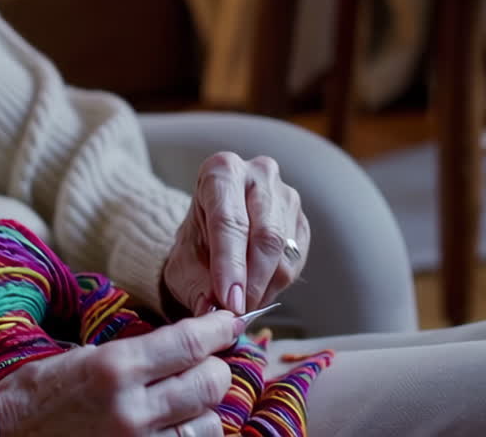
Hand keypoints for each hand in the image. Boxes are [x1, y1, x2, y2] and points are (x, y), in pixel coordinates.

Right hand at [0, 311, 239, 436]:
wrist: (6, 436)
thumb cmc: (40, 393)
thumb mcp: (87, 357)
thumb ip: (140, 353)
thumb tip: (190, 344)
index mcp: (114, 367)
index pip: (189, 343)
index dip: (219, 330)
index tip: (230, 323)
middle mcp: (132, 408)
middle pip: (210, 383)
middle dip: (215, 369)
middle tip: (206, 363)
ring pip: (210, 424)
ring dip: (205, 409)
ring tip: (187, 401)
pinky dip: (189, 435)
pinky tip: (176, 425)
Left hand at [162, 152, 308, 315]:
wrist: (209, 234)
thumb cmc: (195, 241)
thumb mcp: (184, 262)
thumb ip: (198, 285)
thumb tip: (212, 313)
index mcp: (221, 171)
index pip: (229, 220)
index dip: (230, 265)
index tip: (229, 301)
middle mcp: (259, 174)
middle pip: (265, 235)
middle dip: (252, 282)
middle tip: (238, 313)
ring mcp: (286, 196)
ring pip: (284, 251)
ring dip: (264, 288)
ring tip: (242, 306)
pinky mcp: (301, 220)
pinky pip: (296, 260)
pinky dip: (277, 285)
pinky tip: (257, 293)